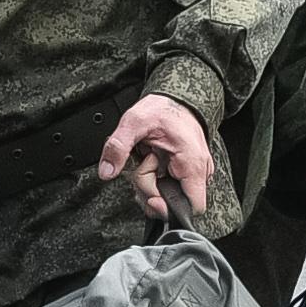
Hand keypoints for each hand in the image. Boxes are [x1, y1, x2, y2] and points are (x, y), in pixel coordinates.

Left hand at [94, 95, 214, 216]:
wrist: (175, 98)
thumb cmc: (162, 108)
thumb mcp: (134, 121)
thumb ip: (118, 146)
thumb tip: (107, 171)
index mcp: (192, 163)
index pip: (193, 207)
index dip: (168, 208)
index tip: (151, 195)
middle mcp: (198, 171)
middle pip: (172, 203)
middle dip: (149, 188)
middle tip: (144, 162)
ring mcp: (193, 172)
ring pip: (168, 196)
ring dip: (150, 182)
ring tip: (148, 158)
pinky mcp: (185, 172)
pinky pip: (168, 186)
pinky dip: (154, 179)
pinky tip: (150, 164)